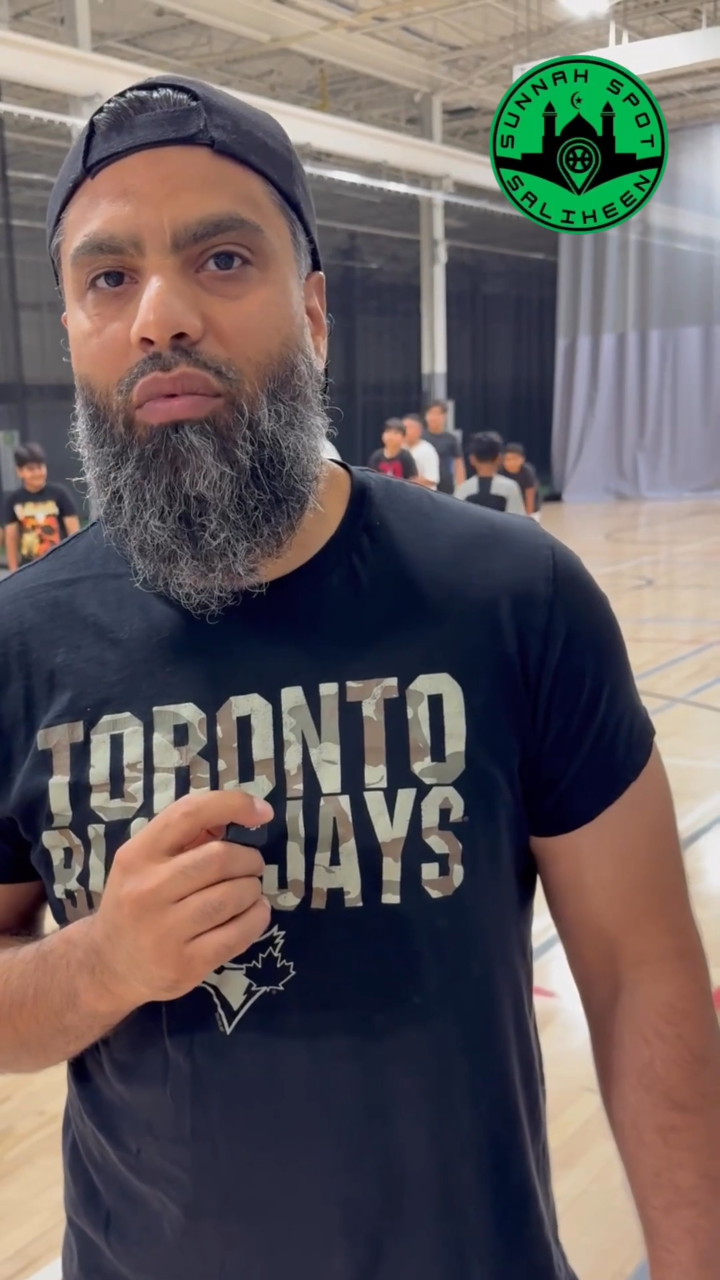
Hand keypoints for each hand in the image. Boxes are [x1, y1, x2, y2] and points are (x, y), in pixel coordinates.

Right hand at [84, 791, 272, 1007]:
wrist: (108, 967)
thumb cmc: (136, 904)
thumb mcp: (144, 864)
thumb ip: (186, 838)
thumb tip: (242, 812)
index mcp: (137, 855)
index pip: (189, 814)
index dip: (232, 805)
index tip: (262, 812)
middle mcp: (147, 890)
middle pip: (220, 858)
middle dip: (250, 859)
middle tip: (251, 867)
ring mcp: (165, 931)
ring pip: (234, 896)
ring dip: (253, 890)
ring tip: (248, 892)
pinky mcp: (185, 964)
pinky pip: (239, 934)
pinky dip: (257, 918)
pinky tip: (253, 914)